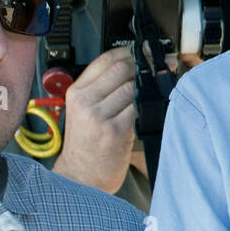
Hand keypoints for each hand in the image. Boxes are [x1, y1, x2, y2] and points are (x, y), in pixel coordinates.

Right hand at [53, 45, 136, 192]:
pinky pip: (138, 107)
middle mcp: (86, 101)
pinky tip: (142, 113)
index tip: (142, 53)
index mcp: (76, 92)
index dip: (129, 53)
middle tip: (153, 71)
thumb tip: (135, 64)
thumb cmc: (86, 144)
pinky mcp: (116, 129)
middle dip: (142, 68)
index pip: (106, 59)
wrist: (81, 177)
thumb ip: (103, 88)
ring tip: (144, 97)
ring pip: (134, 87)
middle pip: (123, 68)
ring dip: (145, 90)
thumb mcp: (84, 110)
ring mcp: (100, 115)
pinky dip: (145, 108)